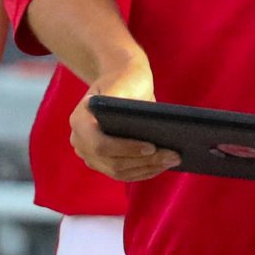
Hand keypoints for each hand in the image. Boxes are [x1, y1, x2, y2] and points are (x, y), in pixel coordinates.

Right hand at [73, 62, 180, 183]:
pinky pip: (123, 174)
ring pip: (120, 172)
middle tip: (174, 155)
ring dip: (149, 168)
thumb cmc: (125, 80)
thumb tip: (150, 131)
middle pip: (114, 163)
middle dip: (146, 161)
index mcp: (79, 120)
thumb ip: (129, 105)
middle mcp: (80, 142)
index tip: (152, 147)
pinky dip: (144, 171)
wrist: (118, 83)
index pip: (101, 145)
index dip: (127, 149)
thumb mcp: (126, 84)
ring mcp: (89, 155)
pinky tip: (163, 165)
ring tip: (173, 159)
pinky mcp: (102, 164)